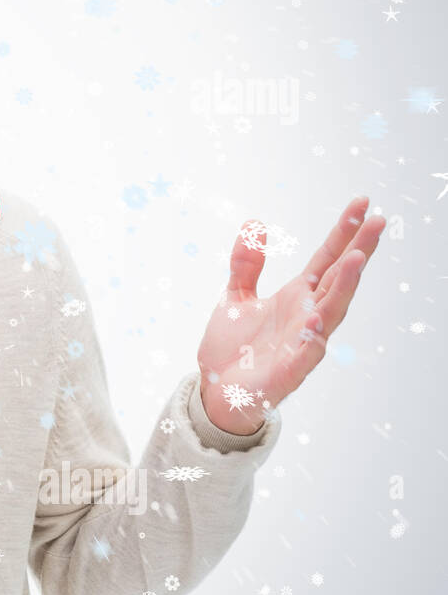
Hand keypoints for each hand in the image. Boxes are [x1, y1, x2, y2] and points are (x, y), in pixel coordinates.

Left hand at [195, 195, 384, 434]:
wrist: (217, 390)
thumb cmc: (233, 348)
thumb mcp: (235, 296)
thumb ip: (246, 263)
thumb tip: (254, 223)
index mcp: (297, 297)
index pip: (327, 258)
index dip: (343, 232)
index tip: (362, 204)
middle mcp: (308, 315)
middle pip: (340, 278)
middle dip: (359, 250)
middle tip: (378, 220)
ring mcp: (304, 341)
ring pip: (332, 310)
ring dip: (345, 286)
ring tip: (357, 258)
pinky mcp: (292, 369)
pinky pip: (308, 350)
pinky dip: (315, 334)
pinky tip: (317, 317)